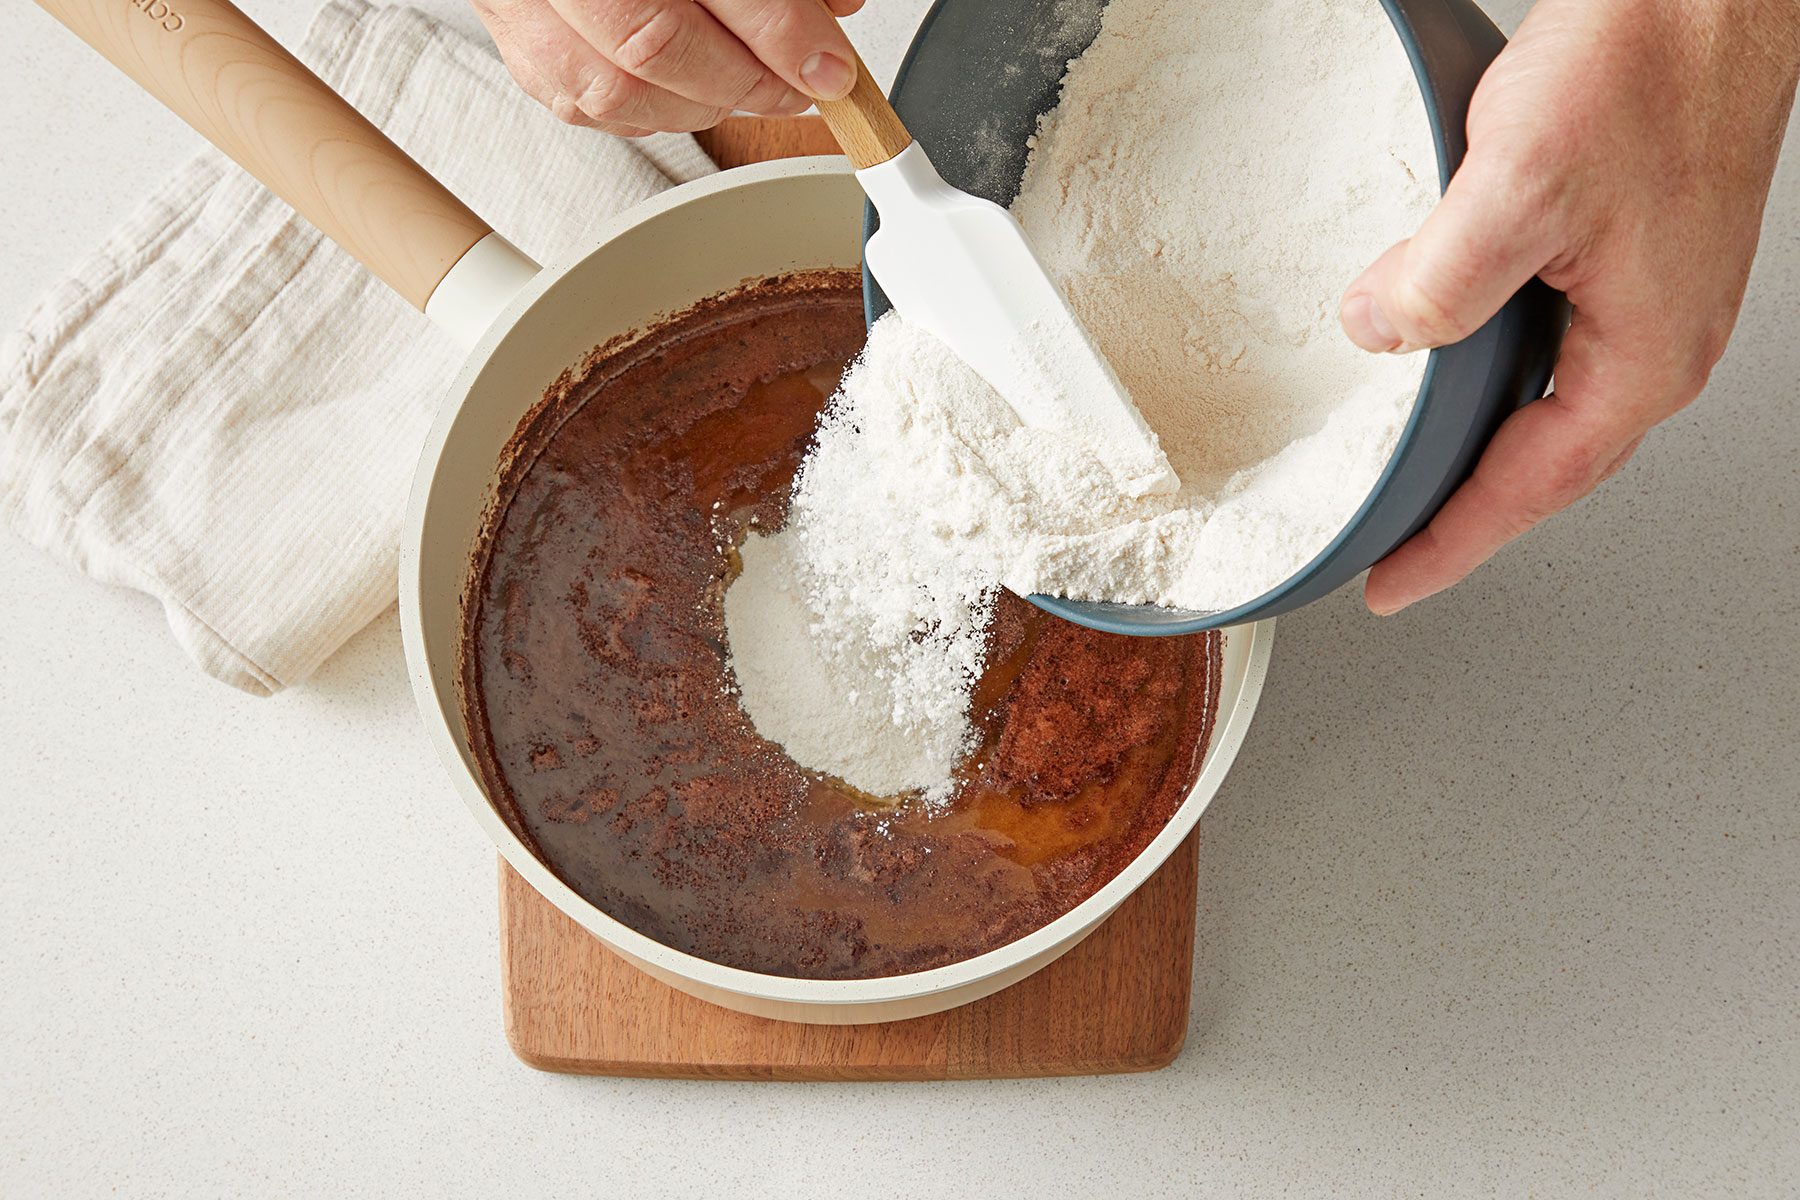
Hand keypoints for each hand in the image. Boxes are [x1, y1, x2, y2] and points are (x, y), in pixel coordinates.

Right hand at [471, 0, 863, 134]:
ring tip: (749, 90)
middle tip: (799, 87)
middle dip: (745, 81)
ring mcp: (522, 4)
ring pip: (614, 92)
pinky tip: (690, 95)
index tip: (828, 64)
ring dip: (700, 106)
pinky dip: (649, 113)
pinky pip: (582, 105)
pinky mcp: (515, 42)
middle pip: (654, 44)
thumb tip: (834, 5)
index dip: (778, 32)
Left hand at [1339, 0, 1799, 614]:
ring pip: (1547, 409)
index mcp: (1643, 356)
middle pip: (1545, 468)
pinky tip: (1454, 370)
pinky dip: (1493, 379)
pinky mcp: (1630, 256)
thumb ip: (1442, 279)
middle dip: (1466, 518)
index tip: (1392, 586)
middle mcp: (1656, 341)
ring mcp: (1648, 300)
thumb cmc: (1652, 64)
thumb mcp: (1518, 185)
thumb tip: (1383, 333)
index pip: (1530, 490)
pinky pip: (1548, 349)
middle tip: (1398, 556)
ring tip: (1418, 484)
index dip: (1451, 546)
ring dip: (1482, 452)